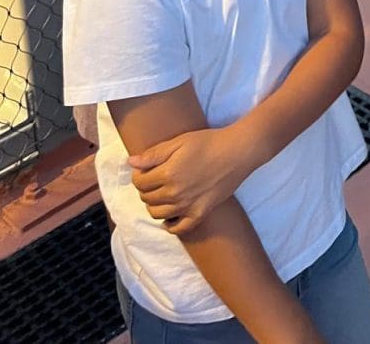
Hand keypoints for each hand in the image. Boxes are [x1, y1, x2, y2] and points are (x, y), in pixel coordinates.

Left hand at [127, 126, 247, 233]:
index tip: (145, 169)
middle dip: (145, 188)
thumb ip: (154, 154)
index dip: (138, 175)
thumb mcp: (179, 141)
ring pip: (157, 214)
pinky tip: (170, 215)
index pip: (139, 183)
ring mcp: (187, 207)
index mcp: (168, 174)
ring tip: (162, 192)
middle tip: (154, 178)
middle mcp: (174, 194)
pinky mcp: (200, 214)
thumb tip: (131, 163)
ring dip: (154, 204)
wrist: (238, 152)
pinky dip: (169, 225)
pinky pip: (177, 228)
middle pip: (146, 198)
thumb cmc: (208, 142)